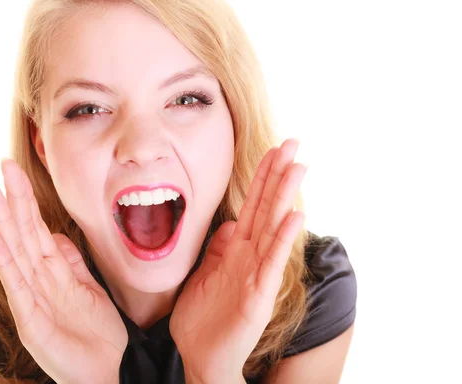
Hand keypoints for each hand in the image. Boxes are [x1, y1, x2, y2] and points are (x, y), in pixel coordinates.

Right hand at [0, 159, 126, 383]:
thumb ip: (72, 262)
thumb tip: (56, 235)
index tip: (17, 172)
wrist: (110, 369)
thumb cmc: (98, 332)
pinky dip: (7, 262)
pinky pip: (19, 286)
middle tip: (2, 168)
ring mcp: (33, 299)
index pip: (37, 229)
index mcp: (54, 272)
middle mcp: (40, 281)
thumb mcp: (88, 288)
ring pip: (17, 252)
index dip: (28, 200)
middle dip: (14, 201)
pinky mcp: (32, 320)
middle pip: (24, 233)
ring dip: (4, 221)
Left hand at [170, 138, 306, 382]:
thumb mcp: (206, 274)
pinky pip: (271, 263)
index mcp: (237, 252)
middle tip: (293, 142)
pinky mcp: (258, 296)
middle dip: (278, 175)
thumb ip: (220, 249)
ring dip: (286, 198)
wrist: (201, 358)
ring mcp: (257, 275)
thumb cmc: (203, 320)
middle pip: (266, 208)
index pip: (253, 207)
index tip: (271, 150)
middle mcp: (251, 258)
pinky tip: (295, 217)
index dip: (262, 178)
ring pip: (273, 228)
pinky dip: (283, 240)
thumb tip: (231, 225)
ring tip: (299, 167)